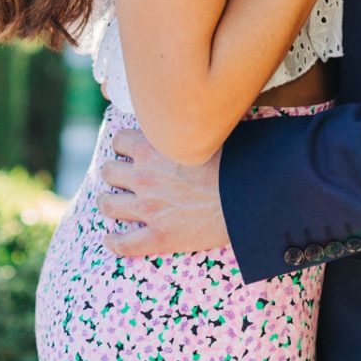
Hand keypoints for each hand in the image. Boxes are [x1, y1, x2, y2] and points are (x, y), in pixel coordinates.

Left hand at [97, 128, 228, 255]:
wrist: (253, 198)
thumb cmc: (240, 162)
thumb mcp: (215, 134)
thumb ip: (194, 129)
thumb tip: (200, 117)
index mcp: (156, 148)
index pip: (120, 140)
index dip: (125, 144)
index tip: (132, 149)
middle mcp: (145, 177)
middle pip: (108, 171)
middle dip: (114, 172)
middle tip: (123, 176)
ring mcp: (148, 209)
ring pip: (107, 205)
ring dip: (108, 201)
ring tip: (113, 202)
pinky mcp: (158, 237)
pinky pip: (122, 244)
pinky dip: (114, 241)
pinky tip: (112, 239)